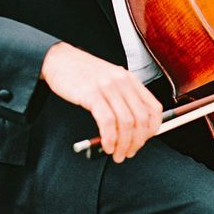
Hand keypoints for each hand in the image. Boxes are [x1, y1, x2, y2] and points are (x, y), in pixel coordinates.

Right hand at [41, 42, 161, 161]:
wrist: (59, 59)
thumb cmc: (83, 74)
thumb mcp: (110, 81)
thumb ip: (122, 101)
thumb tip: (131, 131)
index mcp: (130, 80)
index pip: (154, 109)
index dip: (152, 130)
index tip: (143, 141)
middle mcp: (123, 82)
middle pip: (141, 119)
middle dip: (137, 142)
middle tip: (128, 153)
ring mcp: (108, 87)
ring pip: (126, 122)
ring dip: (123, 144)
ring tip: (117, 154)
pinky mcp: (91, 93)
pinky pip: (107, 121)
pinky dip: (110, 138)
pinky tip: (106, 145)